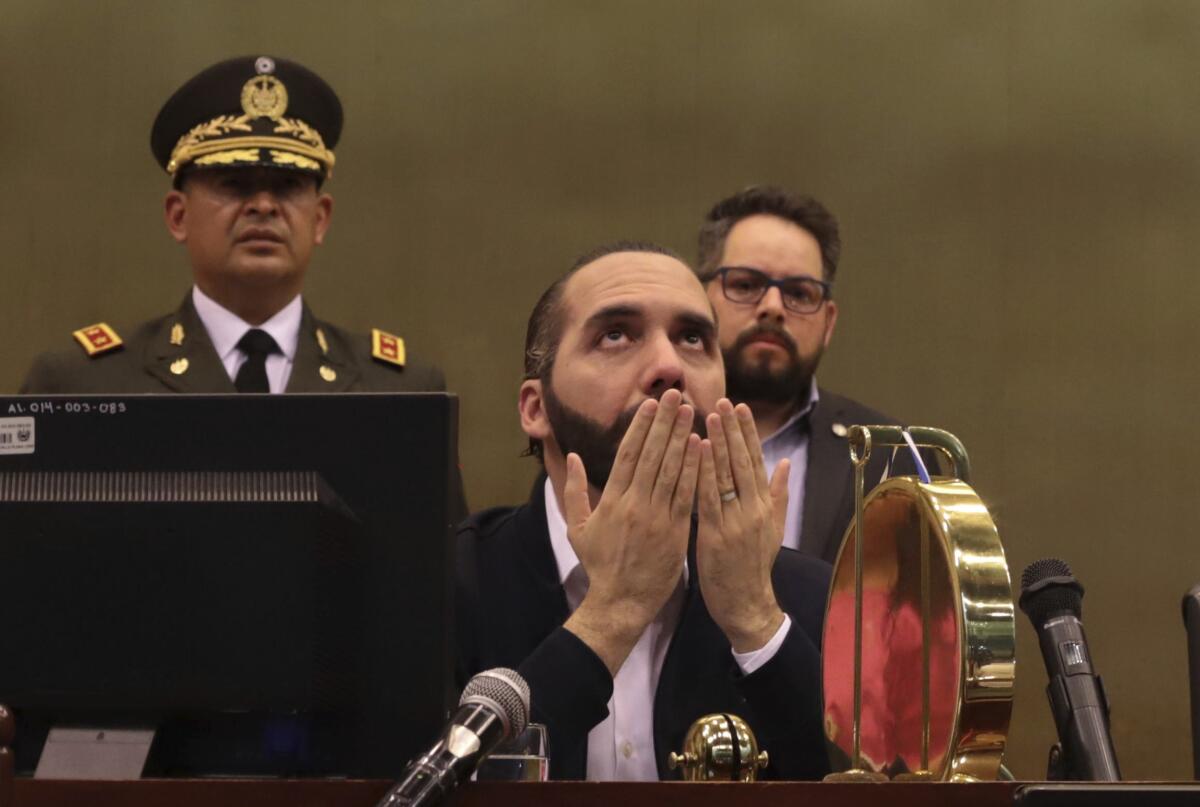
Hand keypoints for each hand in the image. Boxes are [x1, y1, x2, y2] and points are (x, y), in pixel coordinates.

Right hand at [561, 389, 701, 674]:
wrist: (620, 602)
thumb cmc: (600, 566)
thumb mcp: (577, 528)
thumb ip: (574, 490)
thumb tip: (573, 457)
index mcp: (611, 500)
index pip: (628, 454)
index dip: (641, 426)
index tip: (651, 404)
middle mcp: (635, 503)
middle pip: (652, 454)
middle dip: (664, 422)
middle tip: (675, 395)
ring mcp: (657, 517)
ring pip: (671, 469)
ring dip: (682, 438)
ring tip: (692, 412)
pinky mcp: (676, 531)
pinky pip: (687, 494)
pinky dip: (694, 470)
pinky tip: (703, 448)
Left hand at [696, 398, 788, 653]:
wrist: (747, 604)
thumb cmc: (753, 567)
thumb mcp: (773, 529)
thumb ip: (778, 494)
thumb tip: (785, 462)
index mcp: (765, 506)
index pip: (756, 461)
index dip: (747, 433)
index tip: (740, 407)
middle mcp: (753, 509)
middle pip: (743, 462)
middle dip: (732, 430)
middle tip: (723, 401)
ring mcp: (736, 521)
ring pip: (727, 475)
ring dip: (718, 443)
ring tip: (709, 415)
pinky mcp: (716, 534)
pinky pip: (709, 498)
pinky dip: (704, 473)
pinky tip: (698, 452)